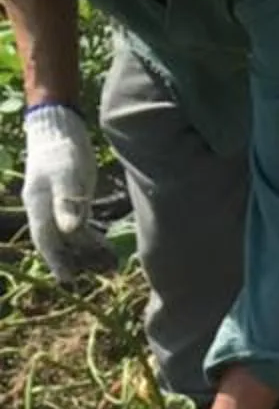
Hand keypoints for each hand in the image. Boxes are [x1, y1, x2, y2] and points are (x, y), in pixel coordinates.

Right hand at [21, 104, 111, 279]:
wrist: (62, 129)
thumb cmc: (61, 150)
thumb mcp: (66, 175)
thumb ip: (67, 202)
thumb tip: (69, 230)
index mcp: (39, 205)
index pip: (46, 239)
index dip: (55, 260)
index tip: (67, 279)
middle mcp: (47, 210)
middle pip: (60, 242)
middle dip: (75, 260)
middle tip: (95, 277)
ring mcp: (60, 206)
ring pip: (72, 236)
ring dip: (88, 252)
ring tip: (108, 267)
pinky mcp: (74, 201)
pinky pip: (82, 226)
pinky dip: (93, 239)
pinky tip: (108, 251)